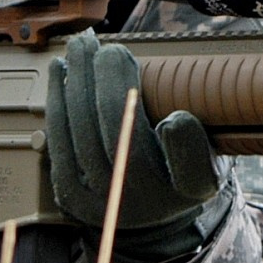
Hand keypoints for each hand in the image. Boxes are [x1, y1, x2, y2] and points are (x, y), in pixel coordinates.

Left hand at [46, 30, 222, 261]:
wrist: (145, 213)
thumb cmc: (177, 168)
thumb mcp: (206, 154)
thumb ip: (196, 141)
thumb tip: (174, 121)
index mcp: (188, 190)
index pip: (191, 170)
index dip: (183, 144)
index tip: (178, 116)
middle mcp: (144, 204)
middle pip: (121, 140)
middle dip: (109, 85)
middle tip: (108, 49)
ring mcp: (103, 201)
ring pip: (83, 136)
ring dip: (77, 84)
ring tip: (80, 49)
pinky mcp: (70, 194)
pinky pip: (59, 141)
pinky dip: (57, 102)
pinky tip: (61, 73)